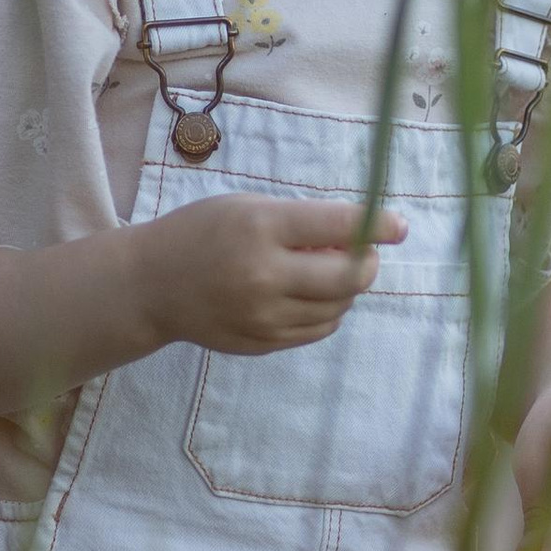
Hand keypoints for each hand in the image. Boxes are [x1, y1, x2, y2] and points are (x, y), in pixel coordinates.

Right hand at [137, 194, 404, 357]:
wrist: (151, 285)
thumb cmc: (203, 233)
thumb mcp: (248, 207)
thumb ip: (303, 221)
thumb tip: (363, 240)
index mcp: (261, 228)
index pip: (339, 226)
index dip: (379, 226)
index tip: (399, 226)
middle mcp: (265, 275)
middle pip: (349, 276)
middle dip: (367, 262)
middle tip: (364, 252)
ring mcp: (264, 315)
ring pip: (339, 307)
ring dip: (346, 288)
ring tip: (324, 271)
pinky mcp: (263, 343)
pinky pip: (318, 330)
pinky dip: (327, 311)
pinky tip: (307, 295)